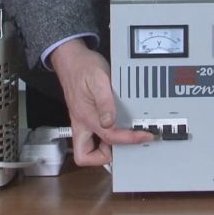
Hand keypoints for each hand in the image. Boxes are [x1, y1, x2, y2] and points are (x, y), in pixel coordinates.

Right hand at [49, 38, 153, 165]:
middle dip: (105, 157)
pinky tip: (116, 125)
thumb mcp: (98, 79)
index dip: (128, 140)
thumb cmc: (83, 67)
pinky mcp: (85, 116)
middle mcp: (81, 122)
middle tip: (125, 145)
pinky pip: (94, 134)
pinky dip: (104, 135)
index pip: (109, 137)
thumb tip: (110, 122)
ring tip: (123, 136)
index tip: (143, 136)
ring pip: (88, 148)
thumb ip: (105, 102)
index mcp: (85, 116)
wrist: (70, 58)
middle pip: (85, 155)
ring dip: (105, 147)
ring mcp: (82, 121)